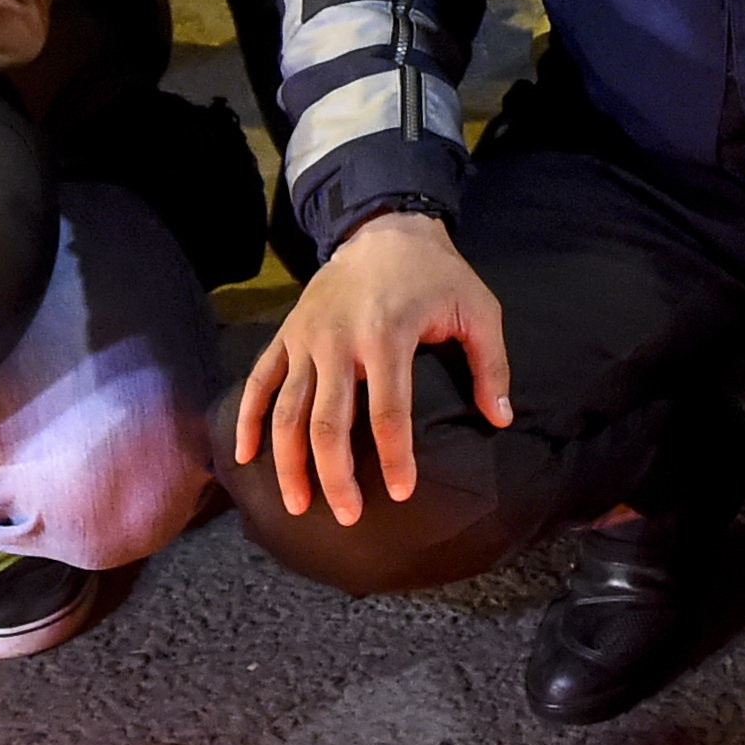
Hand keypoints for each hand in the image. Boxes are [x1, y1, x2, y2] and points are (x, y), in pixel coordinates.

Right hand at [234, 215, 508, 523]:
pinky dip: (247, 419)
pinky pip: (260, 381)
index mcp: (388, 336)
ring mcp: (307, 338)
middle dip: (334, 476)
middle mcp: (340, 341)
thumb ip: (491, 364)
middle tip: (347, 516)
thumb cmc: (437, 274)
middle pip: (327, 423)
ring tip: (297, 504)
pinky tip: (245, 457)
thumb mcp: (478, 309)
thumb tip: (500, 419)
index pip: (389, 413)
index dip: (394, 458)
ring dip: (288, 462)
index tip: (402, 493)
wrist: (384, 228)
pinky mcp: (287, 334)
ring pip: (287, 410)